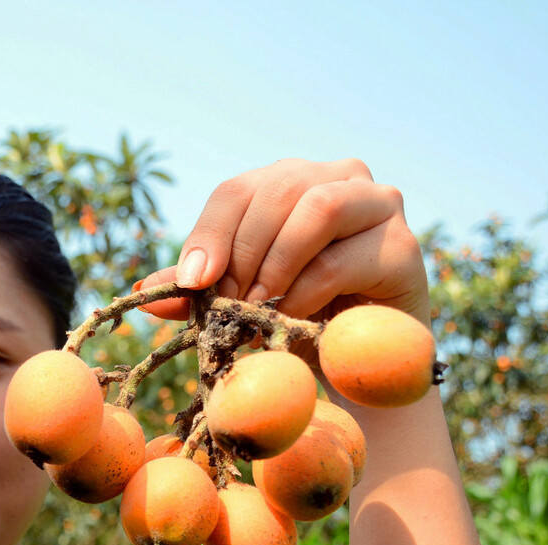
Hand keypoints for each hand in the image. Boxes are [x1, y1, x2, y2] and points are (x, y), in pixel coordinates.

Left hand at [146, 158, 428, 324]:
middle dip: (242, 252)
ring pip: (318, 208)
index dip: (209, 235)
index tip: (192, 281)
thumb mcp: (237, 301)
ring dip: (275, 264)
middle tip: (227, 304)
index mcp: (290, 181)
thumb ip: (197, 290)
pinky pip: (342, 259)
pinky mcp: (403, 246)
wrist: (358, 363)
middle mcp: (338, 177)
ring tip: (258, 308)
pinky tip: (293, 318)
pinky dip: (307, 293)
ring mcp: (378, 204)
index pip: (237, 192)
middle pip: (276, 191)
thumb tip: (144, 291)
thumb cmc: (295, 319)